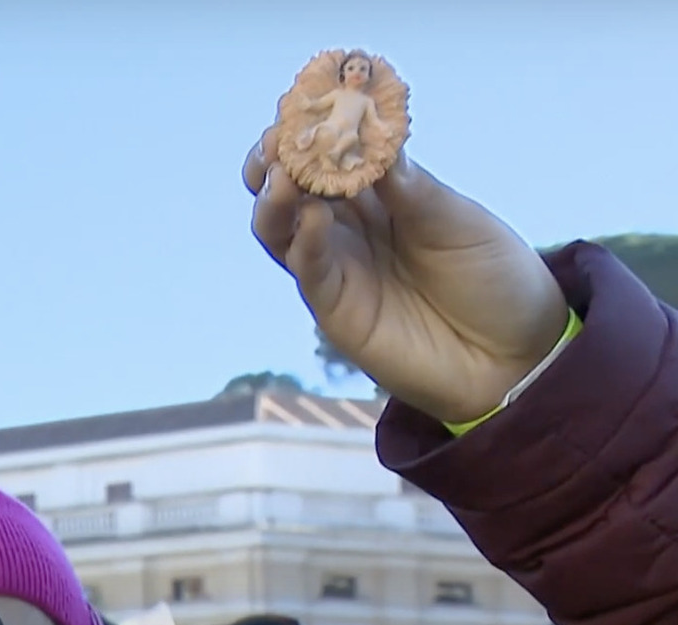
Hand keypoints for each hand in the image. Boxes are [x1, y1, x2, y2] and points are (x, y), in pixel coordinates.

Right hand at [243, 126, 567, 422]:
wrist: (516, 358)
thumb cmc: (494, 280)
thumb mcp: (459, 221)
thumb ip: (410, 187)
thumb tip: (371, 136)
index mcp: (380, 196)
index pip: (331, 152)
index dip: (314, 127)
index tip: (305, 100)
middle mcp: (348, 227)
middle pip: (290, 185)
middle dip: (276, 157)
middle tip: (278, 137)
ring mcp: (337, 268)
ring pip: (280, 227)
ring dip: (274, 197)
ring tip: (282, 173)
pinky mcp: (336, 310)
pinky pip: (308, 269)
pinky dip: (304, 240)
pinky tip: (312, 217)